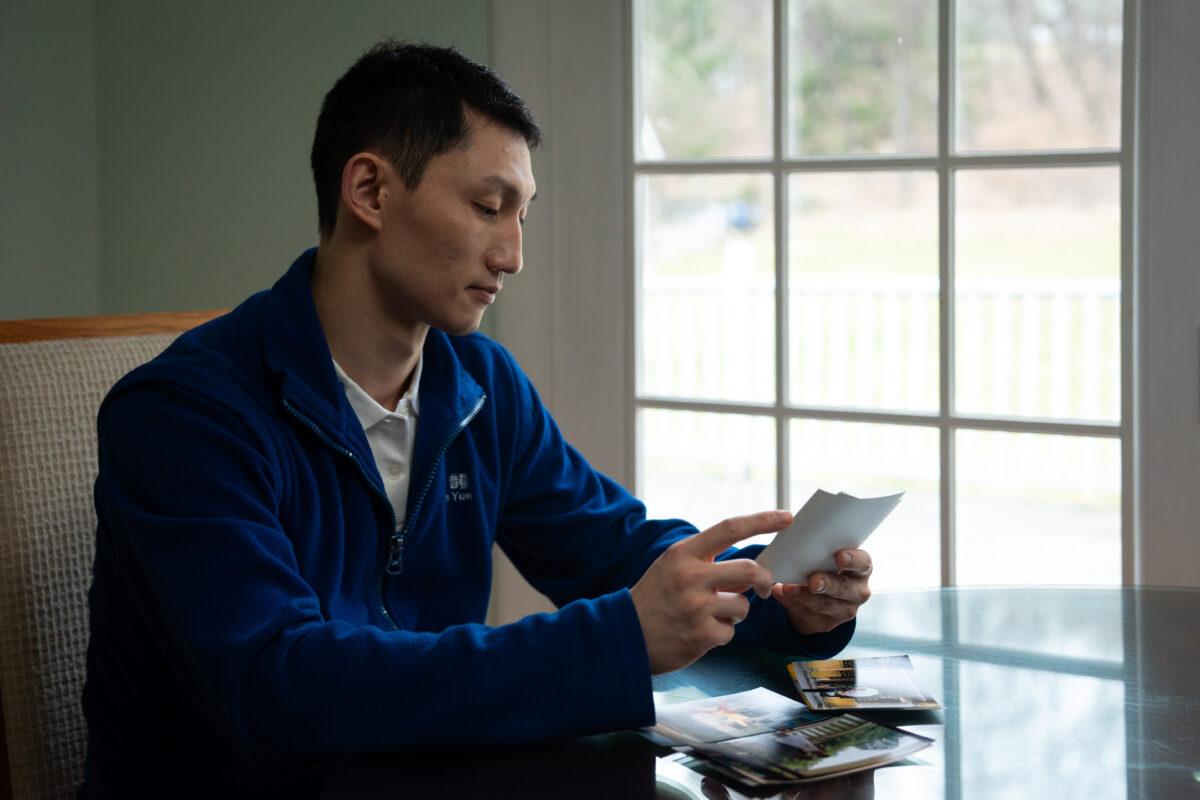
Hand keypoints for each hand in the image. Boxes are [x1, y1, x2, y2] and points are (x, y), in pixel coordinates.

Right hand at [630, 511, 786, 674]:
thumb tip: (750, 571)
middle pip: (749, 569)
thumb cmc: (655, 598)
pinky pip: (731, 631)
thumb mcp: (673, 568)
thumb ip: (708, 564)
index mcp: (683, 553)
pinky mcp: (701, 635)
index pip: (730, 528)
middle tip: (763, 587)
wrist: (624, 634)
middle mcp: (690, 576)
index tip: (787, 516)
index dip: (762, 521)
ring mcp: (696, 607)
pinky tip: (700, 633)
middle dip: (764, 580)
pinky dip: (722, 633)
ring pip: (742, 606)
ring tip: (711, 615)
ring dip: (735, 613)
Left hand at [772, 549, 872, 635]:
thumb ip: (819, 547)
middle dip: (827, 584)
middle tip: (813, 581)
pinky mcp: (827, 624)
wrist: (819, 594)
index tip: (840, 556)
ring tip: (787, 587)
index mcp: (862, 568)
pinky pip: (808, 615)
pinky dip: (792, 603)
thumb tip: (794, 533)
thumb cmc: (824, 564)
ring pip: (825, 605)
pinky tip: (781, 593)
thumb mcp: (827, 554)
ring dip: (804, 596)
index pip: (863, 563)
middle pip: (845, 588)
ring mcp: (845, 610)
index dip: (853, 560)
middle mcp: (858, 591)